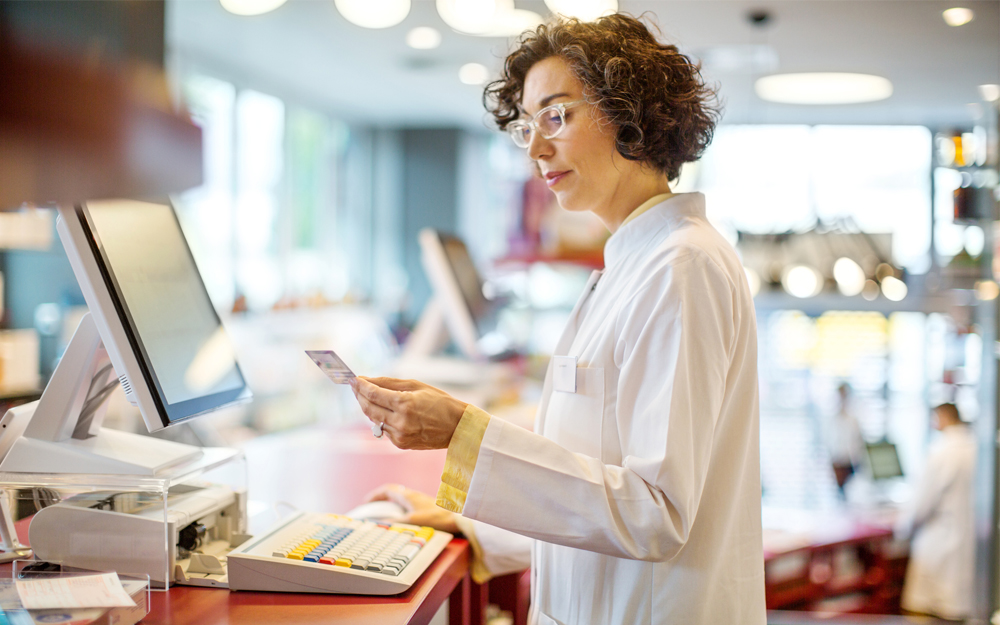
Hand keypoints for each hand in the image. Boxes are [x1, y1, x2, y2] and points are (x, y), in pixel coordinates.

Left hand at [350, 377, 467, 449]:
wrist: (457, 427)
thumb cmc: (440, 402)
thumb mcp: (416, 385)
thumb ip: (389, 383)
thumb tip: (368, 380)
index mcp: (405, 404)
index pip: (373, 394)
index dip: (360, 386)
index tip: (353, 379)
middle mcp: (400, 421)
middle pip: (368, 408)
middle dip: (359, 396)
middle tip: (356, 386)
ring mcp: (399, 435)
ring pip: (374, 420)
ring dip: (368, 407)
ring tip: (368, 396)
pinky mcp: (400, 444)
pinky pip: (384, 429)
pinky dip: (381, 419)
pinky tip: (385, 411)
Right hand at [364, 484, 459, 533]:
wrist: (457, 518)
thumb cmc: (436, 518)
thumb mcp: (412, 522)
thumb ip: (395, 523)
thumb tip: (378, 524)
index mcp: (407, 496)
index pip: (387, 490)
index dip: (375, 495)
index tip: (366, 503)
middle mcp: (413, 495)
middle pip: (393, 492)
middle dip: (381, 499)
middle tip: (372, 509)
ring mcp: (419, 500)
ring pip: (400, 498)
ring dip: (390, 504)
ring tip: (384, 516)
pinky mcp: (425, 506)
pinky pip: (407, 504)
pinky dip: (399, 509)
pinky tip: (401, 520)